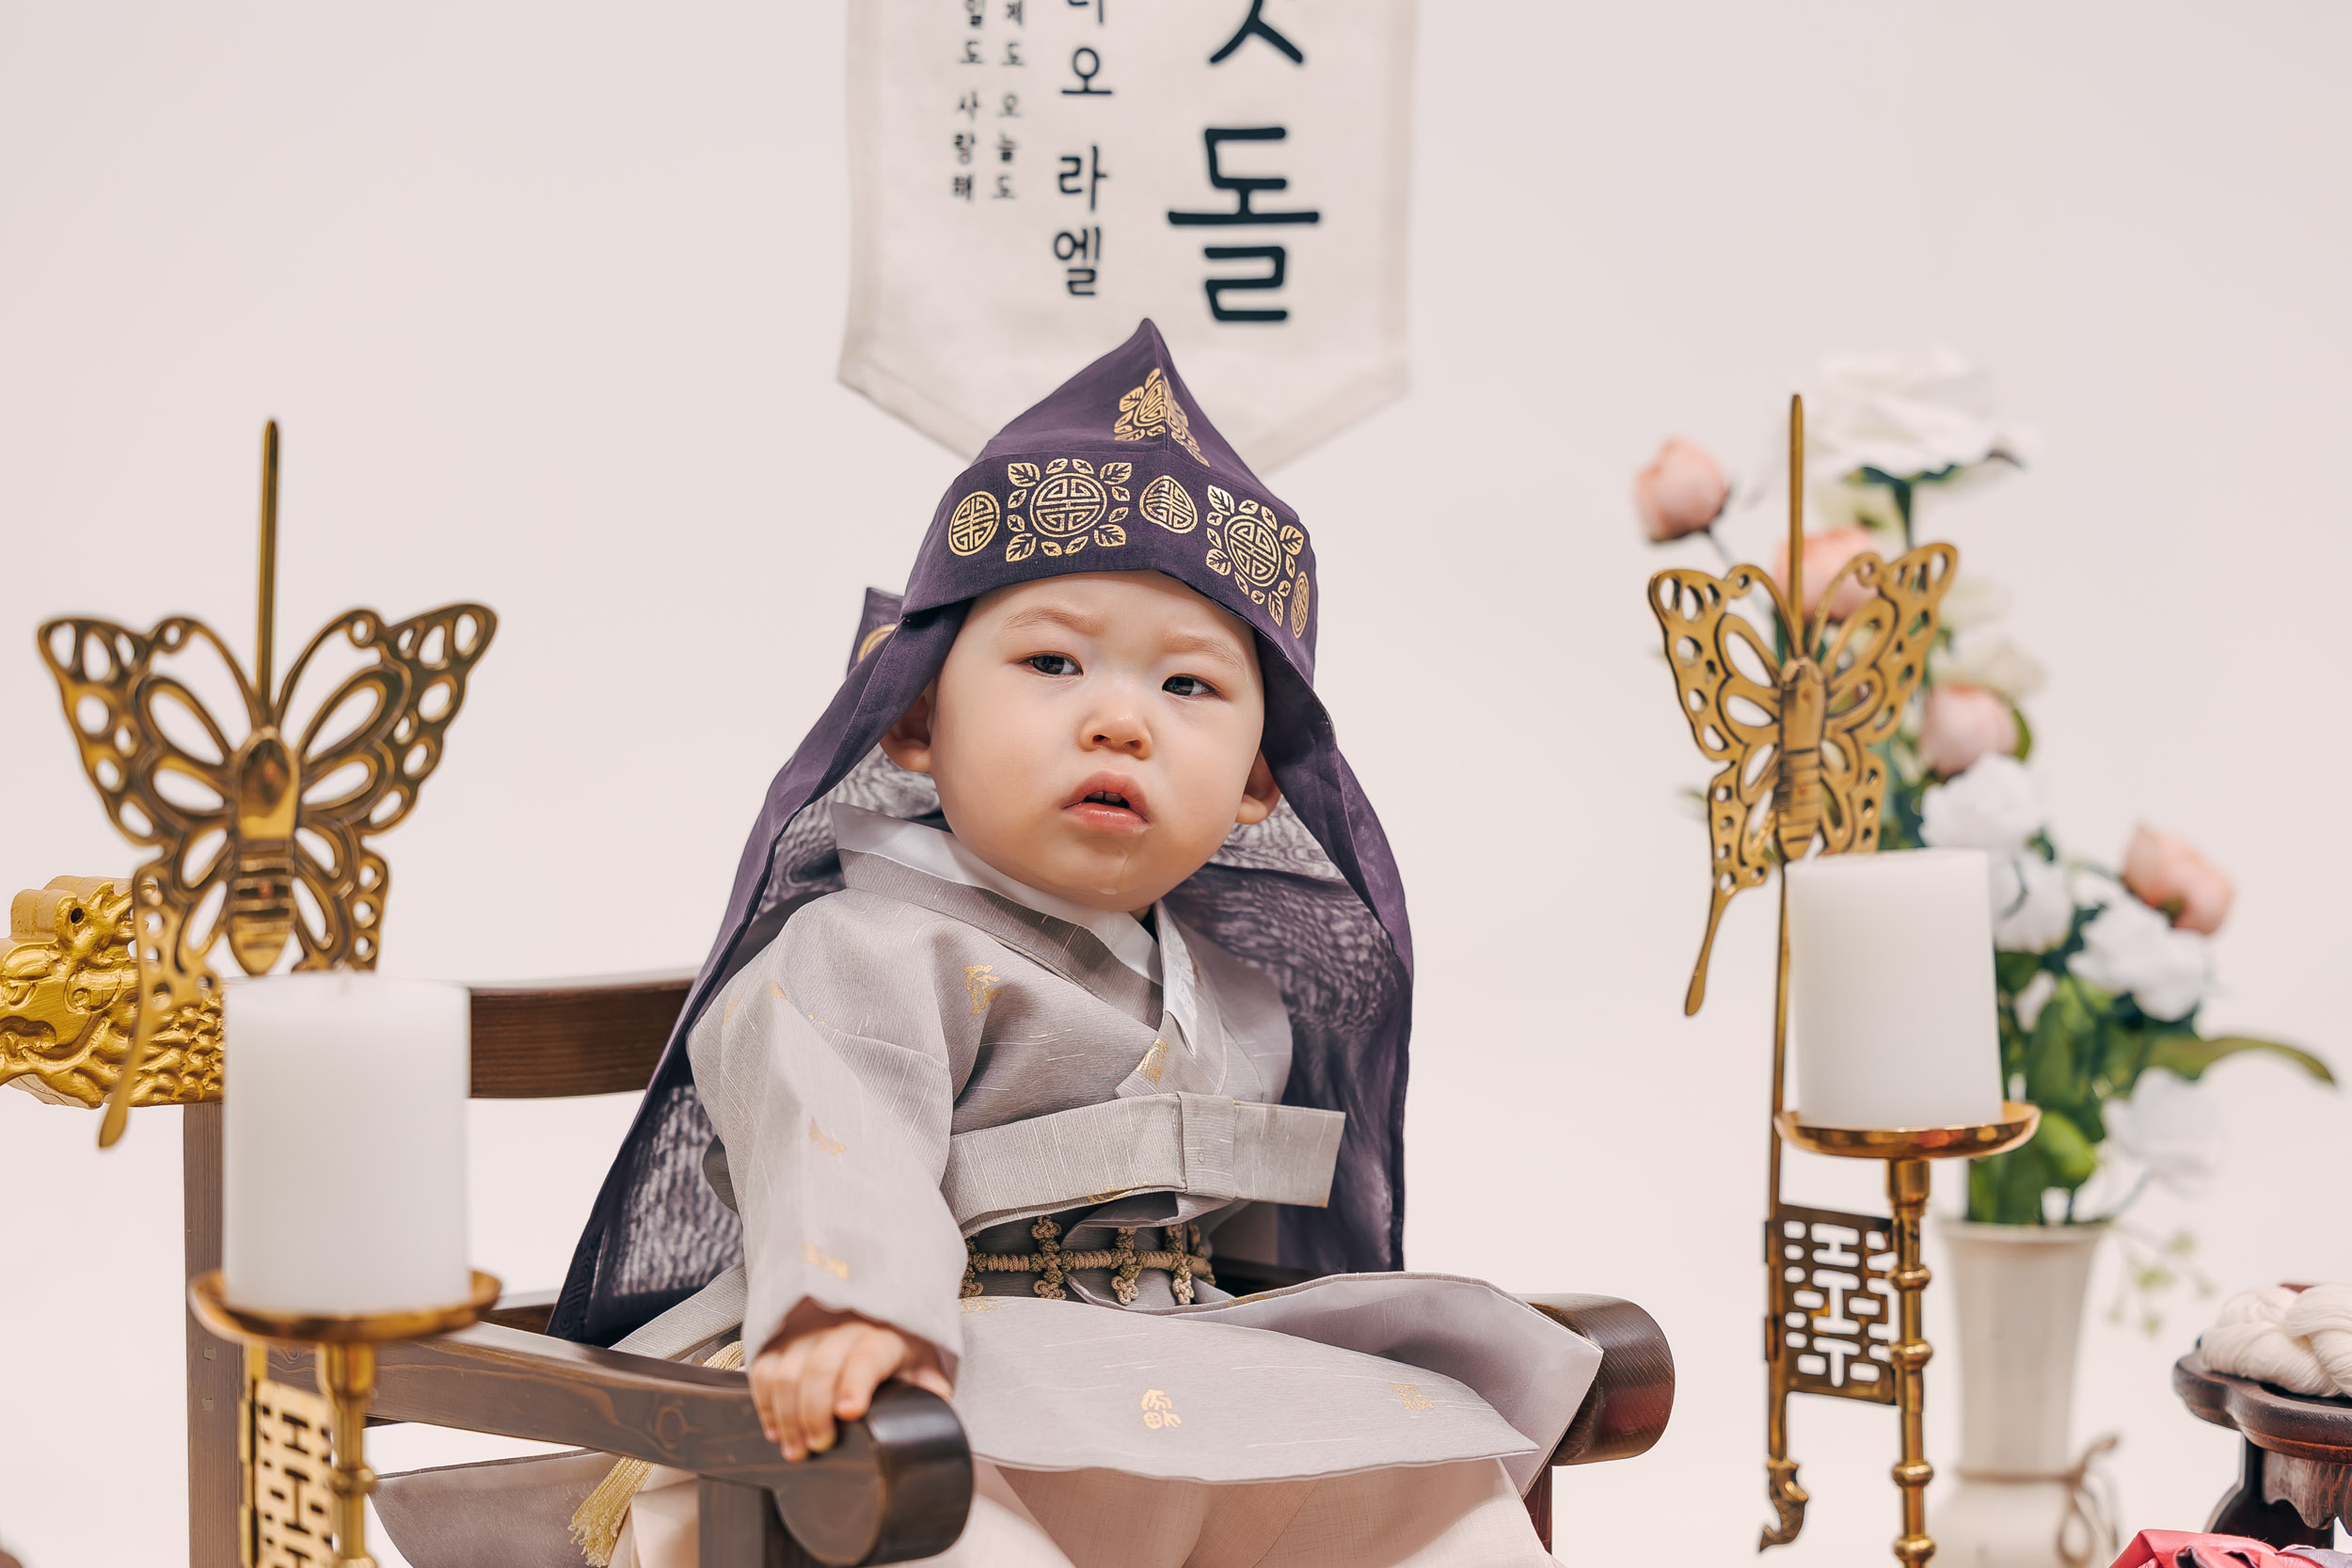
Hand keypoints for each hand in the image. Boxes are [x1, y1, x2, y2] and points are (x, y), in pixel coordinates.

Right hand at [750, 1303, 951, 1461]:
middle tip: (819, 1446)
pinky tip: (776, 1429)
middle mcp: (843, 1329)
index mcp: (883, 1336)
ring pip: (785, 1371)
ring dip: (786, 1416)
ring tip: (795, 1449)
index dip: (854, 1383)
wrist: (875, 1315)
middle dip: (813, 1413)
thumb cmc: (899, 1347)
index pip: (866, 1356)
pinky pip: (763, 1370)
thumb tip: (937, 1409)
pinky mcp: (784, 1342)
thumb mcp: (922, 1365)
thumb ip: (930, 1388)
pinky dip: (765, 1404)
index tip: (849, 1412)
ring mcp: (809, 1333)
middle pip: (819, 1368)